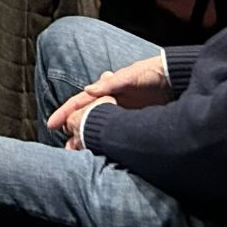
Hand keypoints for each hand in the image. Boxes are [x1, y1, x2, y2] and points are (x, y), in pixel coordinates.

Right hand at [46, 54, 171, 138]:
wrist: (175, 78)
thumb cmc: (150, 73)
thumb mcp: (129, 77)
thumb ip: (109, 83)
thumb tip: (87, 90)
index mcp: (105, 89)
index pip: (79, 101)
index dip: (65, 112)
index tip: (52, 124)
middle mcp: (110, 101)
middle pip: (86, 117)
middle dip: (74, 130)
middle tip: (66, 147)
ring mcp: (122, 111)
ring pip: (99, 126)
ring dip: (89, 137)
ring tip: (80, 152)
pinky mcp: (135, 120)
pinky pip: (115, 131)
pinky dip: (106, 140)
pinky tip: (102, 150)